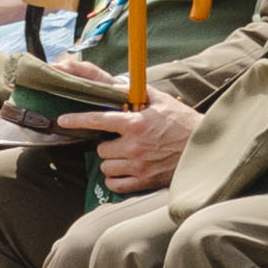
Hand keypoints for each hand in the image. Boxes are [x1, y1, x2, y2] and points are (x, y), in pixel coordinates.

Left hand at [61, 97, 198, 187]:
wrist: (204, 150)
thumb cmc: (183, 123)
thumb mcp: (161, 100)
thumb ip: (136, 92)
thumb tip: (114, 84)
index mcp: (135, 123)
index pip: (98, 120)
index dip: (77, 120)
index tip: (62, 120)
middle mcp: (134, 146)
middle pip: (101, 148)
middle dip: (107, 144)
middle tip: (121, 141)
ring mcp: (138, 166)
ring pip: (106, 166)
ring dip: (111, 161)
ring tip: (127, 155)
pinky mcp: (144, 182)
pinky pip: (115, 184)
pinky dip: (116, 178)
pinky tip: (126, 170)